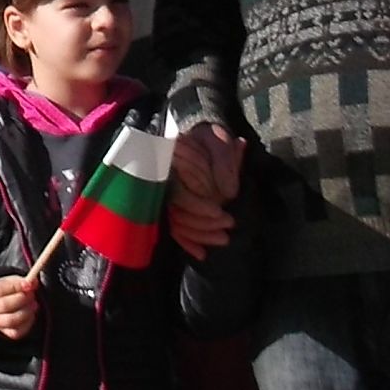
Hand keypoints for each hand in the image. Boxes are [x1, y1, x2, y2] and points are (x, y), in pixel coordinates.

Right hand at [0, 273, 38, 339]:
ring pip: (11, 320)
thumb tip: (34, 282)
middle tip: (32, 295)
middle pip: (5, 305)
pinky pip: (18, 331)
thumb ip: (23, 282)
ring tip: (33, 305)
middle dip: (22, 299)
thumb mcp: (13, 283)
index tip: (29, 285)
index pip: (0, 289)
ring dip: (26, 312)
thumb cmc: (7, 293)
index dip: (16, 287)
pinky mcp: (7, 333)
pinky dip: (28, 322)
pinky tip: (31, 314)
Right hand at [168, 127, 240, 256]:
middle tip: (228, 225)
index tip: (218, 212)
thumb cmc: (206, 137)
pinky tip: (200, 254)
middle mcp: (160, 183)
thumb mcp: (217, 141)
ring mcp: (162, 196)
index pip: (177, 193)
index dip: (197, 206)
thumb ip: (224, 161)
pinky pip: (173, 227)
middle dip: (203, 225)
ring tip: (223, 239)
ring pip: (175, 223)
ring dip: (199, 235)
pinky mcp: (166, 207)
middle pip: (176, 212)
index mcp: (168, 165)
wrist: (194, 135)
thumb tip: (229, 187)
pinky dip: (186, 242)